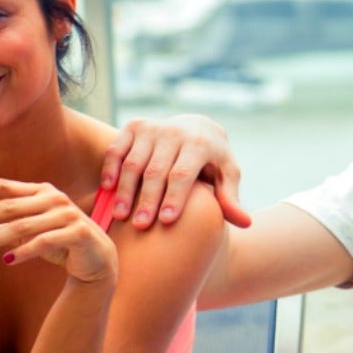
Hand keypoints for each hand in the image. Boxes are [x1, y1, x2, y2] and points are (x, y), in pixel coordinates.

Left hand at [0, 174, 117, 283]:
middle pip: (10, 206)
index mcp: (41, 192)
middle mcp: (54, 198)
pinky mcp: (77, 233)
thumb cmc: (59, 242)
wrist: (97, 259)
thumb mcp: (30, 231)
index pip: (6, 186)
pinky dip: (24, 251)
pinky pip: (44, 242)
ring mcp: (67, 214)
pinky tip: (7, 260)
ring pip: (23, 226)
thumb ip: (4, 224)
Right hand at [100, 114, 249, 229]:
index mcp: (200, 143)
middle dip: (147, 199)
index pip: (184, 173)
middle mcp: (174, 132)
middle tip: (140, 225)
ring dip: (126, 189)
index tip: (166, 221)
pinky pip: (117, 148)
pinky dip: (110, 168)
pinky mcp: (134, 126)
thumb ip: (230, 198)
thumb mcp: (227, 174)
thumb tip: (246, 223)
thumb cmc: (213, 160)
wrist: (197, 126)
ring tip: (120, 215)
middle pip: (156, 170)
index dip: (175, 197)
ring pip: (134, 161)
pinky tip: (107, 190)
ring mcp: (152, 128)